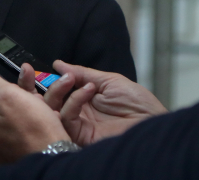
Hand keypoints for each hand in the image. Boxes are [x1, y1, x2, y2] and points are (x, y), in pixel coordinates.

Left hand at [0, 64, 68, 163]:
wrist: (58, 157)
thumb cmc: (35, 130)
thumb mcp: (9, 97)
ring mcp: (1, 140)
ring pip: (3, 107)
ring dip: (13, 90)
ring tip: (26, 76)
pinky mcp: (16, 143)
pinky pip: (15, 118)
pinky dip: (23, 105)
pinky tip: (34, 99)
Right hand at [41, 60, 165, 146]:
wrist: (153, 122)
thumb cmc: (137, 103)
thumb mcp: (108, 80)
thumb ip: (82, 73)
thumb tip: (58, 64)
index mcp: (83, 100)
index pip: (57, 91)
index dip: (49, 80)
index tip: (45, 68)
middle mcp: (78, 113)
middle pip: (49, 101)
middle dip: (48, 85)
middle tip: (57, 74)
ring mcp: (79, 124)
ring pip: (52, 110)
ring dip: (58, 90)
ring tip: (72, 79)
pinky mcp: (82, 135)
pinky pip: (67, 118)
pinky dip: (73, 101)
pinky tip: (88, 91)